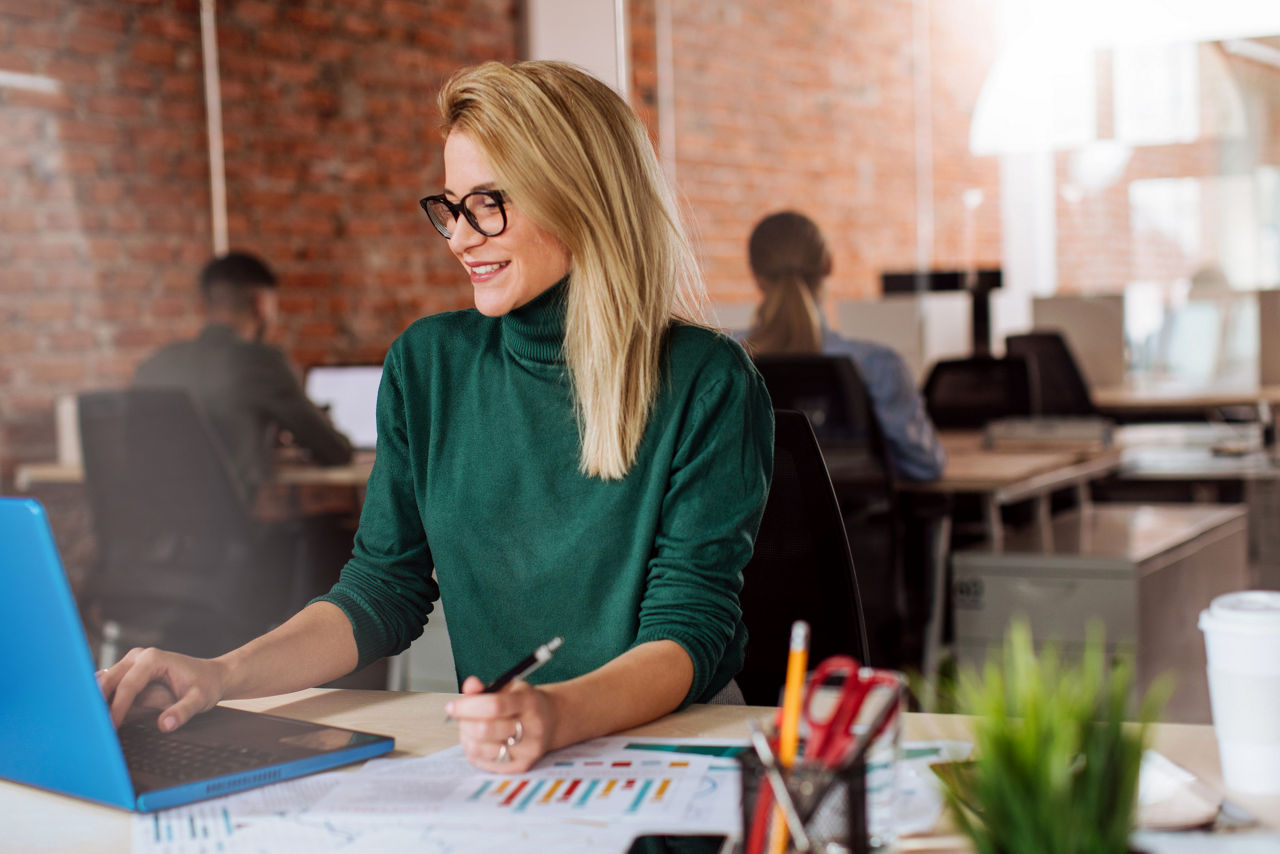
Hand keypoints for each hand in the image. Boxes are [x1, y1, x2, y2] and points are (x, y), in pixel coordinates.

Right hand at [97, 647, 228, 731]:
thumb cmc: (206, 686)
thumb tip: (164, 725)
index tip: (110, 728)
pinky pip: (109, 686)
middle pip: (109, 680)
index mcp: (153, 659)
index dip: (117, 707)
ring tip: (86, 724)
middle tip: (90, 728)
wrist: (211, 676)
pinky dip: (100, 700)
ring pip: (104, 682)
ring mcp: (131, 663)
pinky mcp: (128, 673)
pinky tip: (93, 716)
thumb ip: (182, 712)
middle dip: (98, 703)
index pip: (128, 685)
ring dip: (95, 701)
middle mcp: (138, 656)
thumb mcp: (200, 700)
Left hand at [446, 676, 557, 772]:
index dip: (468, 706)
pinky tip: (480, 741)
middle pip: (485, 730)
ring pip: (480, 749)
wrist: (552, 722)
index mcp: (529, 702)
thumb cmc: (525, 703)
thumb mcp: (510, 687)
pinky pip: (483, 762)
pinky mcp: (521, 767)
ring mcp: (527, 751)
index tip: (452, 706)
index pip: (494, 706)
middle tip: (461, 717)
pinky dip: (474, 751)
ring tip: (471, 728)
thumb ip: (486, 688)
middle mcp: (532, 728)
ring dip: (467, 738)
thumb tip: (469, 686)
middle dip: (464, 723)